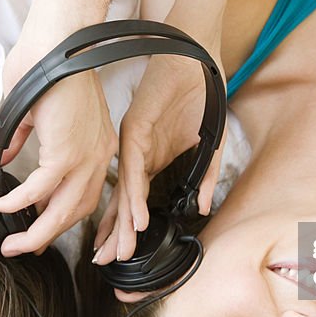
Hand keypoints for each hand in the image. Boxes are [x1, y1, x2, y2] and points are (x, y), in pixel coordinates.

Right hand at [0, 37, 116, 255]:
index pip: (84, 195)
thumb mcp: (34, 112)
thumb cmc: (46, 65)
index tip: (38, 232)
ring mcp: (86, 156)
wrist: (59, 39)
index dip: (60, 218)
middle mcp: (98, 156)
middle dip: (45, 236)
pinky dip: (16, 202)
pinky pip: (37, 190)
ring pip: (60, 211)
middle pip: (75, 212)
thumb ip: (20, 140)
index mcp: (97, 146)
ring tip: (9, 243)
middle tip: (20, 248)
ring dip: (32, 231)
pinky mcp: (67, 152)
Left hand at [93, 48, 225, 263]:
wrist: (194, 53)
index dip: (126, 227)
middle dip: (115, 234)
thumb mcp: (208, 144)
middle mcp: (137, 153)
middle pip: (122, 201)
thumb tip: (203, 207)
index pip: (134, 200)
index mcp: (150, 158)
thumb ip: (204, 176)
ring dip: (122, 223)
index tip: (120, 255)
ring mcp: (134, 142)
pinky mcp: (137, 129)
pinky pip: (135, 168)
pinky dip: (135, 194)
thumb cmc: (201, 92)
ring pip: (124, 190)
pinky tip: (137, 217)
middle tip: (106, 264)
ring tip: (116, 251)